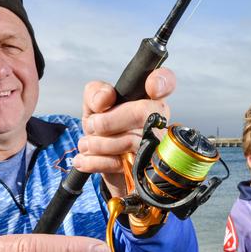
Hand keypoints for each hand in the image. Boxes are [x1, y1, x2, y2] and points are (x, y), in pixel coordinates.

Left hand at [74, 67, 176, 196]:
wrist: (103, 162)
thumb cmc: (104, 128)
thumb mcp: (94, 106)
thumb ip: (95, 93)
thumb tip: (103, 99)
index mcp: (149, 99)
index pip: (166, 83)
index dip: (163, 82)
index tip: (152, 87)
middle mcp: (158, 121)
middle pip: (143, 112)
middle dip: (109, 120)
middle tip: (93, 125)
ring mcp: (154, 147)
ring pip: (131, 141)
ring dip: (98, 143)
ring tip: (86, 144)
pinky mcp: (143, 169)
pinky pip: (120, 164)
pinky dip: (95, 161)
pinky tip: (84, 159)